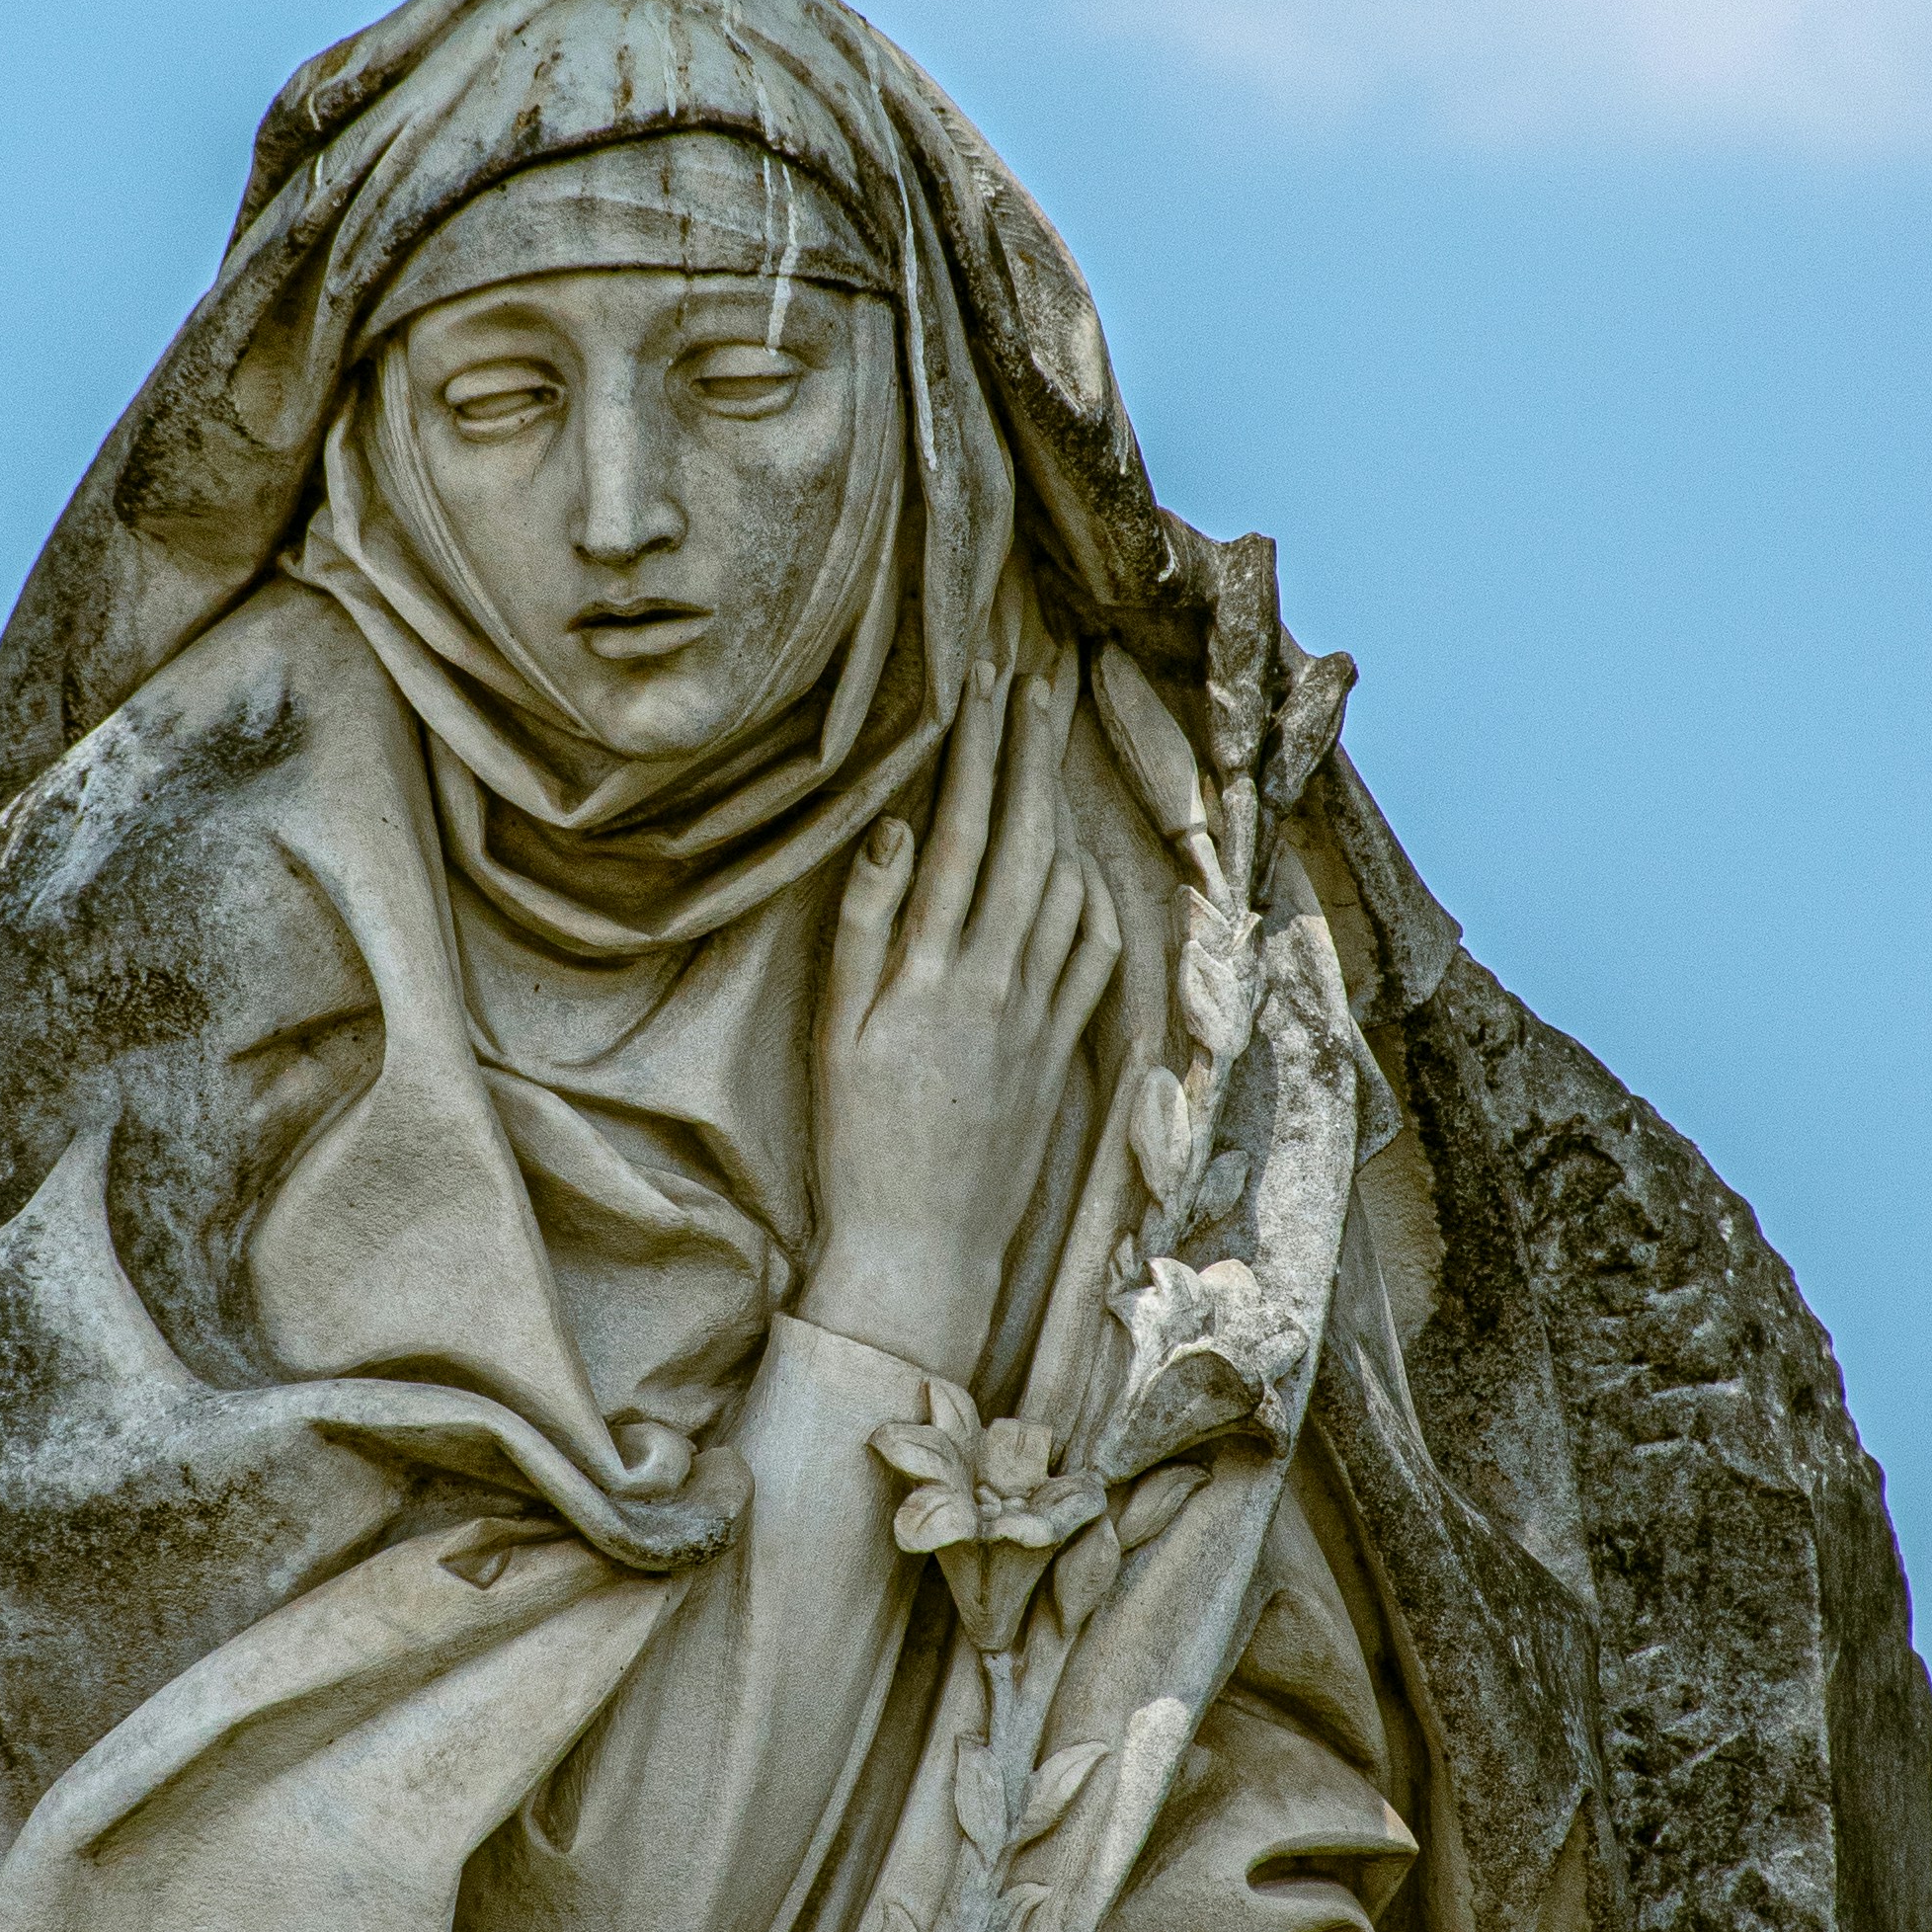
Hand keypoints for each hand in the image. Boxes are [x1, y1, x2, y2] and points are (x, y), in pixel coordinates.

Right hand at [806, 659, 1120, 1383]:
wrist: (920, 1248)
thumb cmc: (856, 1141)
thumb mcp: (835, 1032)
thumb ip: (863, 925)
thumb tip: (893, 828)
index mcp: (930, 971)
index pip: (960, 831)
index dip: (977, 752)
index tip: (984, 687)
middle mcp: (995, 982)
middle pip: (1025, 840)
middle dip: (1031, 754)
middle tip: (1037, 684)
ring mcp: (1039, 1015)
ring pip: (1068, 887)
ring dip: (1062, 812)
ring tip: (1051, 753)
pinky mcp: (1063, 1050)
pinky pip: (1096, 952)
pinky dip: (1092, 895)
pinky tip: (1078, 868)